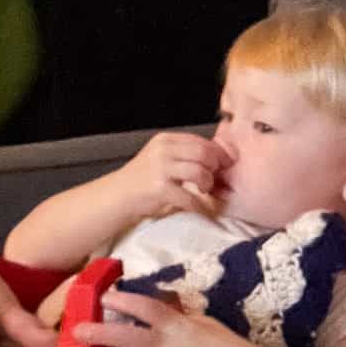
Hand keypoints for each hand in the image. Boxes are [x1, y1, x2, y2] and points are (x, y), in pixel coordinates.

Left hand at [71, 289, 260, 346]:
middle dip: (103, 334)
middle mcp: (169, 346)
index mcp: (177, 324)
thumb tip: (158, 305)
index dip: (125, 301)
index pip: (148, 308)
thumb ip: (177, 316)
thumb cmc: (222, 344)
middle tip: (77, 332)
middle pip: (131, 338)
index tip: (104, 297)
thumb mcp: (201, 322)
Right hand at [110, 132, 230, 222]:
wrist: (119, 195)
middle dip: (215, 168)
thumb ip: (184, 153)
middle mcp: (163, 150)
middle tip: (214, 179)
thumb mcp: (162, 156)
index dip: (218, 153)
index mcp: (166, 140)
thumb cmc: (145, 178)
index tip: (226, 164)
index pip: (201, 140)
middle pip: (204, 153)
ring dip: (207, 184)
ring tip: (204, 190)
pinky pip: (189, 197)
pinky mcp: (159, 189)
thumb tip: (219, 156)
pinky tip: (196, 206)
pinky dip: (197, 205)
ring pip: (199, 172)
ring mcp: (160, 169)